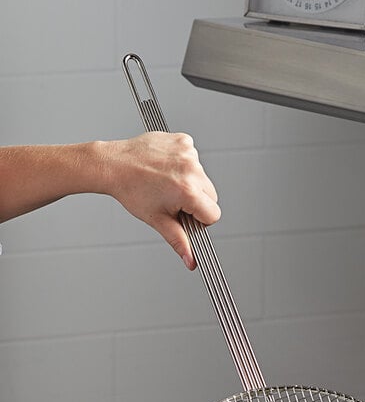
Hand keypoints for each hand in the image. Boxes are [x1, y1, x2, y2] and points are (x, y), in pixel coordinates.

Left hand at [97, 132, 220, 269]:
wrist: (113, 165)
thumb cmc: (131, 191)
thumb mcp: (157, 220)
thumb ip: (179, 241)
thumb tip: (191, 261)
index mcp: (188, 191)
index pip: (213, 214)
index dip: (199, 219)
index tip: (184, 214)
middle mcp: (192, 170)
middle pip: (211, 196)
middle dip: (196, 200)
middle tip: (172, 199)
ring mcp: (188, 153)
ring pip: (203, 177)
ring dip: (190, 182)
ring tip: (166, 181)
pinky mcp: (184, 140)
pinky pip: (194, 158)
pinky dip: (184, 164)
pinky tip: (166, 167)